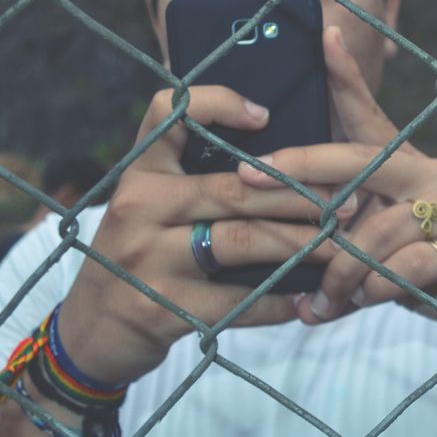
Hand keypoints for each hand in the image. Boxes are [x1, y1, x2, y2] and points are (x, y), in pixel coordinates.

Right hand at [57, 85, 351, 383]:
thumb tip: (275, 158)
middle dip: (298, 194)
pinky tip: (305, 298)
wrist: (91, 332)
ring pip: (242, 242)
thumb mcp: (146, 208)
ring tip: (338, 246)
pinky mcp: (163, 308)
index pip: (171, 114)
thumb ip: (190, 179)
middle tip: (345, 200)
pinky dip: (277, 300)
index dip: (219, 104)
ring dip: (299, 244)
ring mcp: (148, 259)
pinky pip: (237, 301)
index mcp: (140, 173)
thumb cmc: (136, 258)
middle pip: (234, 190)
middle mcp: (139, 207)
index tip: (266, 116)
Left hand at [239, 27, 436, 339]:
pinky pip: (406, 263)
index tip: (324, 37)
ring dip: (343, 272)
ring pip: (374, 231)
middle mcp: (433, 175)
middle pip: (359, 160)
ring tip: (329, 302)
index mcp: (410, 170)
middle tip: (253, 175)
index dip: (346, 78)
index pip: (372, 119)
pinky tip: (365, 302)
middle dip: (301, 165)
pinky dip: (377, 288)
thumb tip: (302, 289)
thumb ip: (354, 256)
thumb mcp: (394, 255)